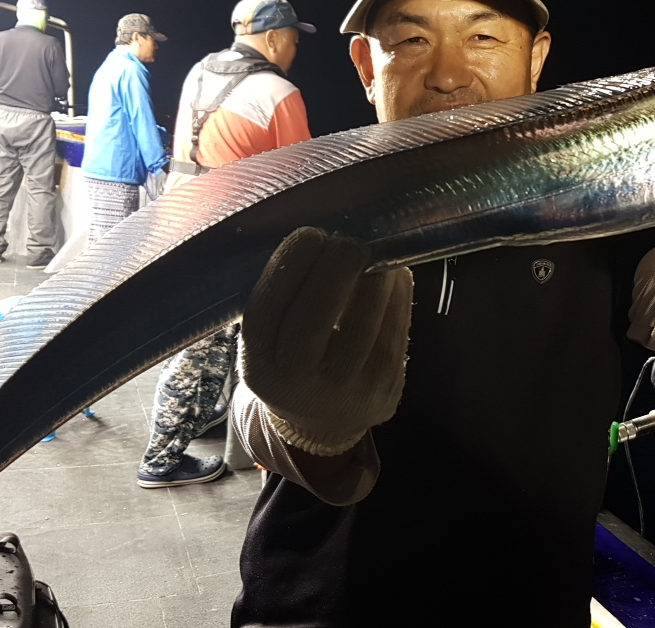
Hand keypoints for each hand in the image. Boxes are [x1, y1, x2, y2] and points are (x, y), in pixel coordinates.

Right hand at [238, 227, 412, 455]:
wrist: (323, 419)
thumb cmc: (294, 355)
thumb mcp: (272, 334)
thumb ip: (286, 294)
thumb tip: (324, 234)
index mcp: (258, 364)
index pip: (266, 309)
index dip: (289, 264)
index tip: (309, 235)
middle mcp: (296, 384)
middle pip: (313, 319)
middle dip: (334, 269)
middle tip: (346, 242)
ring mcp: (344, 392)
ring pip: (364, 324)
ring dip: (373, 277)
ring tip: (372, 253)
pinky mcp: (385, 389)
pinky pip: (395, 331)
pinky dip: (397, 294)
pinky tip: (392, 273)